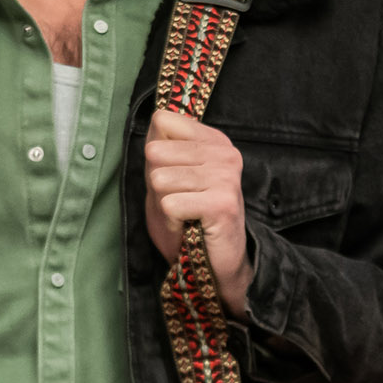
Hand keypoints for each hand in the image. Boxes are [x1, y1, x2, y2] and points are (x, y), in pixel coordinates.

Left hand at [143, 109, 251, 314]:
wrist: (216, 264)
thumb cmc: (189, 219)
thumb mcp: (166, 177)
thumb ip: (160, 149)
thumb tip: (157, 118)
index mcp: (213, 140)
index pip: (162, 121)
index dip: (156, 154)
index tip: (175, 176)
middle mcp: (224, 152)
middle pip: (155, 151)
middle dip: (157, 183)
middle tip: (180, 201)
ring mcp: (226, 176)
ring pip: (160, 179)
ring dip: (165, 205)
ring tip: (185, 214)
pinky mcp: (222, 203)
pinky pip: (169, 204)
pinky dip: (171, 221)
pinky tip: (189, 226)